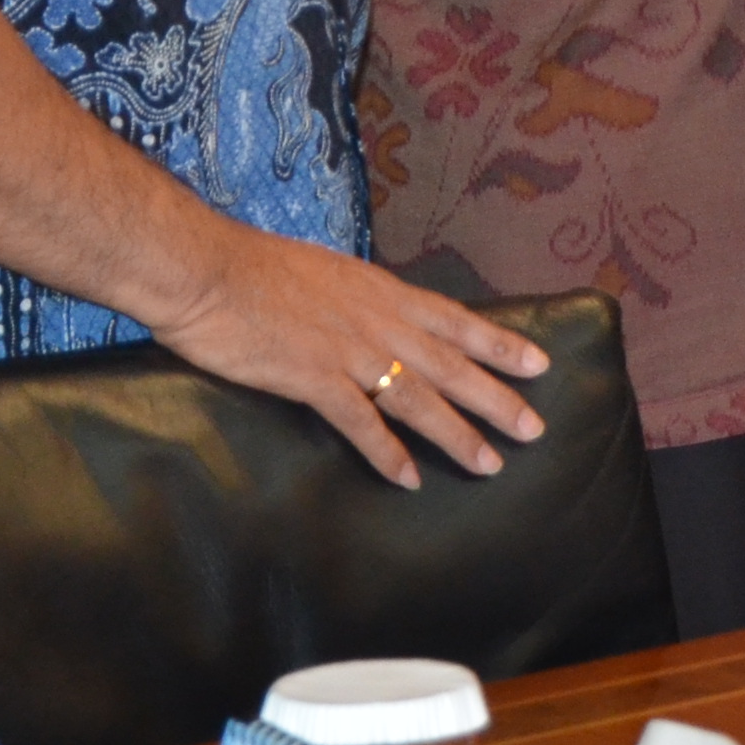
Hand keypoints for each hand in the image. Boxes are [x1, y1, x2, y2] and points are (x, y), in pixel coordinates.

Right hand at [147, 224, 553, 490]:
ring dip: (456, 434)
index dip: (499, 344)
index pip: (455, 320)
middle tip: (533, 429)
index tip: (538, 363)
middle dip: (496, 398)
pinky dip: (388, 452)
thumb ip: (359, 300)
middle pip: (450, 365)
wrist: (205, 269)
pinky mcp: (314, 377)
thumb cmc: (255, 268)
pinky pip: (362, 422)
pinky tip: (409, 477)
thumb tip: (377, 317)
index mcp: (380, 291)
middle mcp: (377, 320)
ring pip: (419, 398)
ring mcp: (349, 350)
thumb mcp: (326, 273)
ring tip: (489, 463)